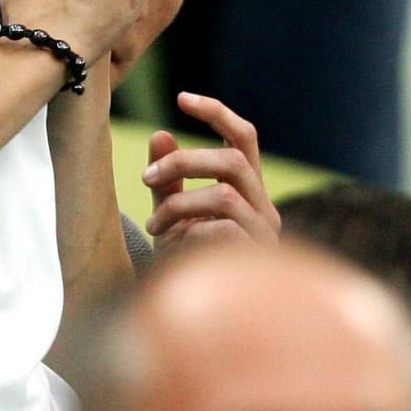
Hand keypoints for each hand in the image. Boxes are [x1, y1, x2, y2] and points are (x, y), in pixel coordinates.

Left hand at [142, 92, 280, 248]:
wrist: (195, 312)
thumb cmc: (184, 258)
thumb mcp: (171, 213)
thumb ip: (168, 180)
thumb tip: (159, 134)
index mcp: (248, 188)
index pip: (243, 137)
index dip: (217, 113)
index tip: (182, 98)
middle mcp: (263, 206)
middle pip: (233, 160)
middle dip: (185, 162)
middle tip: (146, 177)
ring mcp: (264, 232)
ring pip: (224, 195)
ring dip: (179, 204)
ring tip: (152, 224)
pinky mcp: (256, 256)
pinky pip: (221, 231)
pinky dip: (188, 233)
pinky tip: (171, 250)